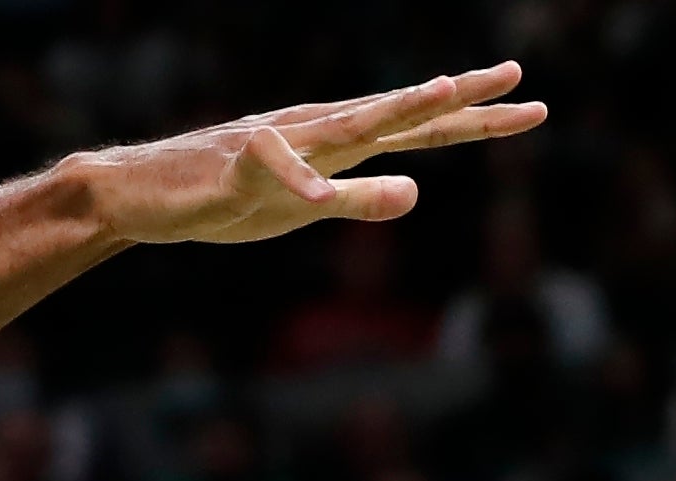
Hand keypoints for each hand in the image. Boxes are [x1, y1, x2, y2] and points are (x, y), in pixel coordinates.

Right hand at [77, 65, 547, 245]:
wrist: (142, 194)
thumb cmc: (227, 197)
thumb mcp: (307, 209)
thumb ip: (362, 202)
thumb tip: (417, 193)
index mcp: (339, 143)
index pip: (419, 130)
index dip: (475, 118)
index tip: (532, 107)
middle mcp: (319, 131)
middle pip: (397, 113)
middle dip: (455, 97)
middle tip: (515, 77)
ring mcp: (281, 144)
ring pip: (344, 124)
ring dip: (389, 110)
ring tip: (436, 94)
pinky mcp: (238, 166)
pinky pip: (274, 172)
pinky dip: (299, 182)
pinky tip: (319, 198)